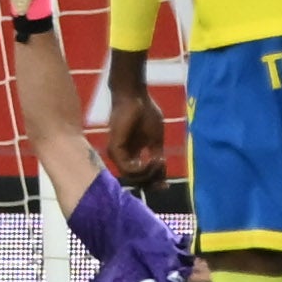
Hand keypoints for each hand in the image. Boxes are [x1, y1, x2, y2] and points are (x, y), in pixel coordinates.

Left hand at [92, 52, 165, 184]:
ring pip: (133, 177)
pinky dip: (142, 169)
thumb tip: (163, 174)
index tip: (167, 185)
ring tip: (159, 161)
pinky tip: (152, 160)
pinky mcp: (115, 150)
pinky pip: (128, 169)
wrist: (135, 96)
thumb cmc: (145, 113)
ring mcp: (118, 154)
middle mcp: (124, 157)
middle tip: (164, 172)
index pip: (141, 176)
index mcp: (133, 154)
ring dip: (149, 173)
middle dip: (153, 180)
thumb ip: (158, 157)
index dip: (154, 183)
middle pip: (137, 180)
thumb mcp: (156, 140)